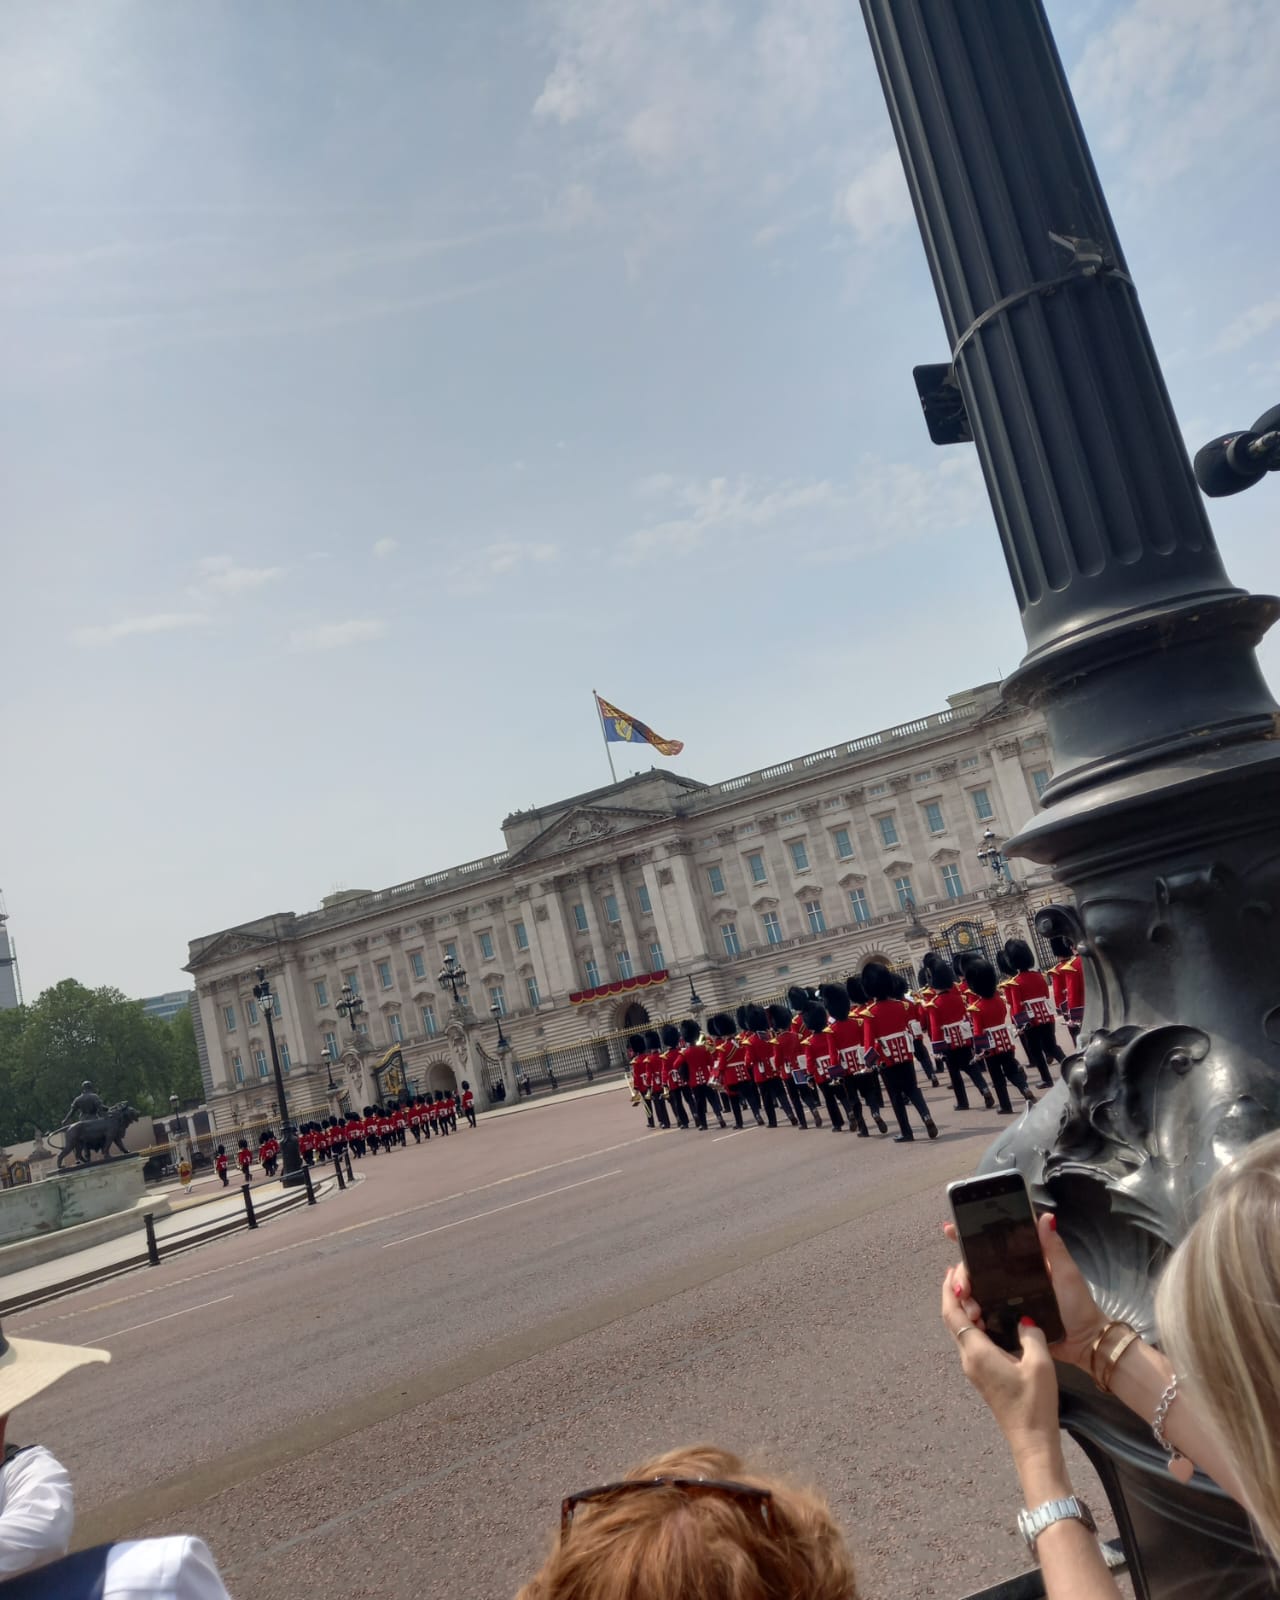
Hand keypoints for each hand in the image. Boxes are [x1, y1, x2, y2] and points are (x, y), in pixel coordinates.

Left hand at [941, 1267, 1062, 1462]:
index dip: (949, 1289)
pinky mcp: (982, 1375)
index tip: (955, 1270)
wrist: (1031, 1440)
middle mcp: (968, 1358)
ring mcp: (973, 1369)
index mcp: (976, 1352)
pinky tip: (989, 1317)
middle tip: (967, 1274)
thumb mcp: (1040, 1363)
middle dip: (954, 1294)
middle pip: (952, 1319)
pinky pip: (971, 1342)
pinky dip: (974, 1323)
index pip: (952, 1313)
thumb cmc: (1034, 1403)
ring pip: (960, 1331)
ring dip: (964, 1309)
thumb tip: (1024, 1319)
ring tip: (978, 1290)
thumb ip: (1031, 1334)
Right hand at [944, 1213, 1107, 1370]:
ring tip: (970, 1308)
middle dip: (963, 1275)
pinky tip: (970, 1318)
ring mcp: (1006, 1298)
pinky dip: (973, 1312)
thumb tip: (1046, 1216)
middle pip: (976, 1268)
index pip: (992, 1244)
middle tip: (964, 1289)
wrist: (1083, 1343)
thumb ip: (1053, 1247)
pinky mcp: (1006, 1318)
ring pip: (975, 1290)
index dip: (969, 1236)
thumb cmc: (1077, 1304)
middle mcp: (1010, 1277)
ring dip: (966, 1295)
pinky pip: (983, 1311)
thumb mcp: (1066, 1273)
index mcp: (1023, 1261)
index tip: (950, 1231)